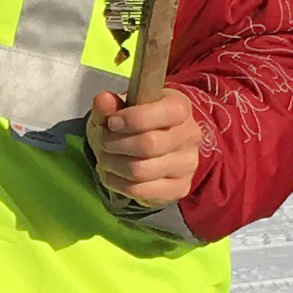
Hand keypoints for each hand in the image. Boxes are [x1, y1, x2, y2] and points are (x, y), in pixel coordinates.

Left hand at [89, 89, 206, 211]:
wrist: (146, 147)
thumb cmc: (132, 123)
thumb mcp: (117, 109)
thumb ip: (108, 105)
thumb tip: (103, 100)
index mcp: (181, 107)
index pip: (166, 113)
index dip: (133, 119)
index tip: (112, 122)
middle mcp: (190, 136)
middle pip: (149, 145)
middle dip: (115, 144)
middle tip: (102, 142)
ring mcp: (187, 165)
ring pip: (140, 171)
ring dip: (112, 164)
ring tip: (104, 157)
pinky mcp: (179, 188)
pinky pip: (140, 191)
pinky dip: (116, 183)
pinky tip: (111, 173)